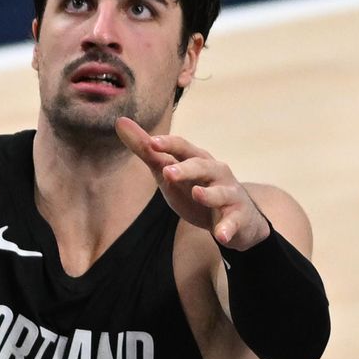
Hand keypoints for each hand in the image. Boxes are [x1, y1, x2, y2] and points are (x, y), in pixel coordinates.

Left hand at [116, 116, 270, 249]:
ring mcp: (229, 194)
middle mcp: (216, 173)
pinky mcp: (237, 217)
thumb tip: (120, 122)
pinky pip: (233, 222)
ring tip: (196, 194)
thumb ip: (147, 151)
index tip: (151, 142)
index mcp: (198, 160)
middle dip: (186, 168)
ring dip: (209, 194)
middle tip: (167, 172)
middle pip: (202, 167)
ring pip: (221, 193)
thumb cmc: (196, 189)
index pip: (183, 148)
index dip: (168, 144)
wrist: (235, 217)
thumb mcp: (169, 172)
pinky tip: (220, 236)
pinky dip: (227, 228)